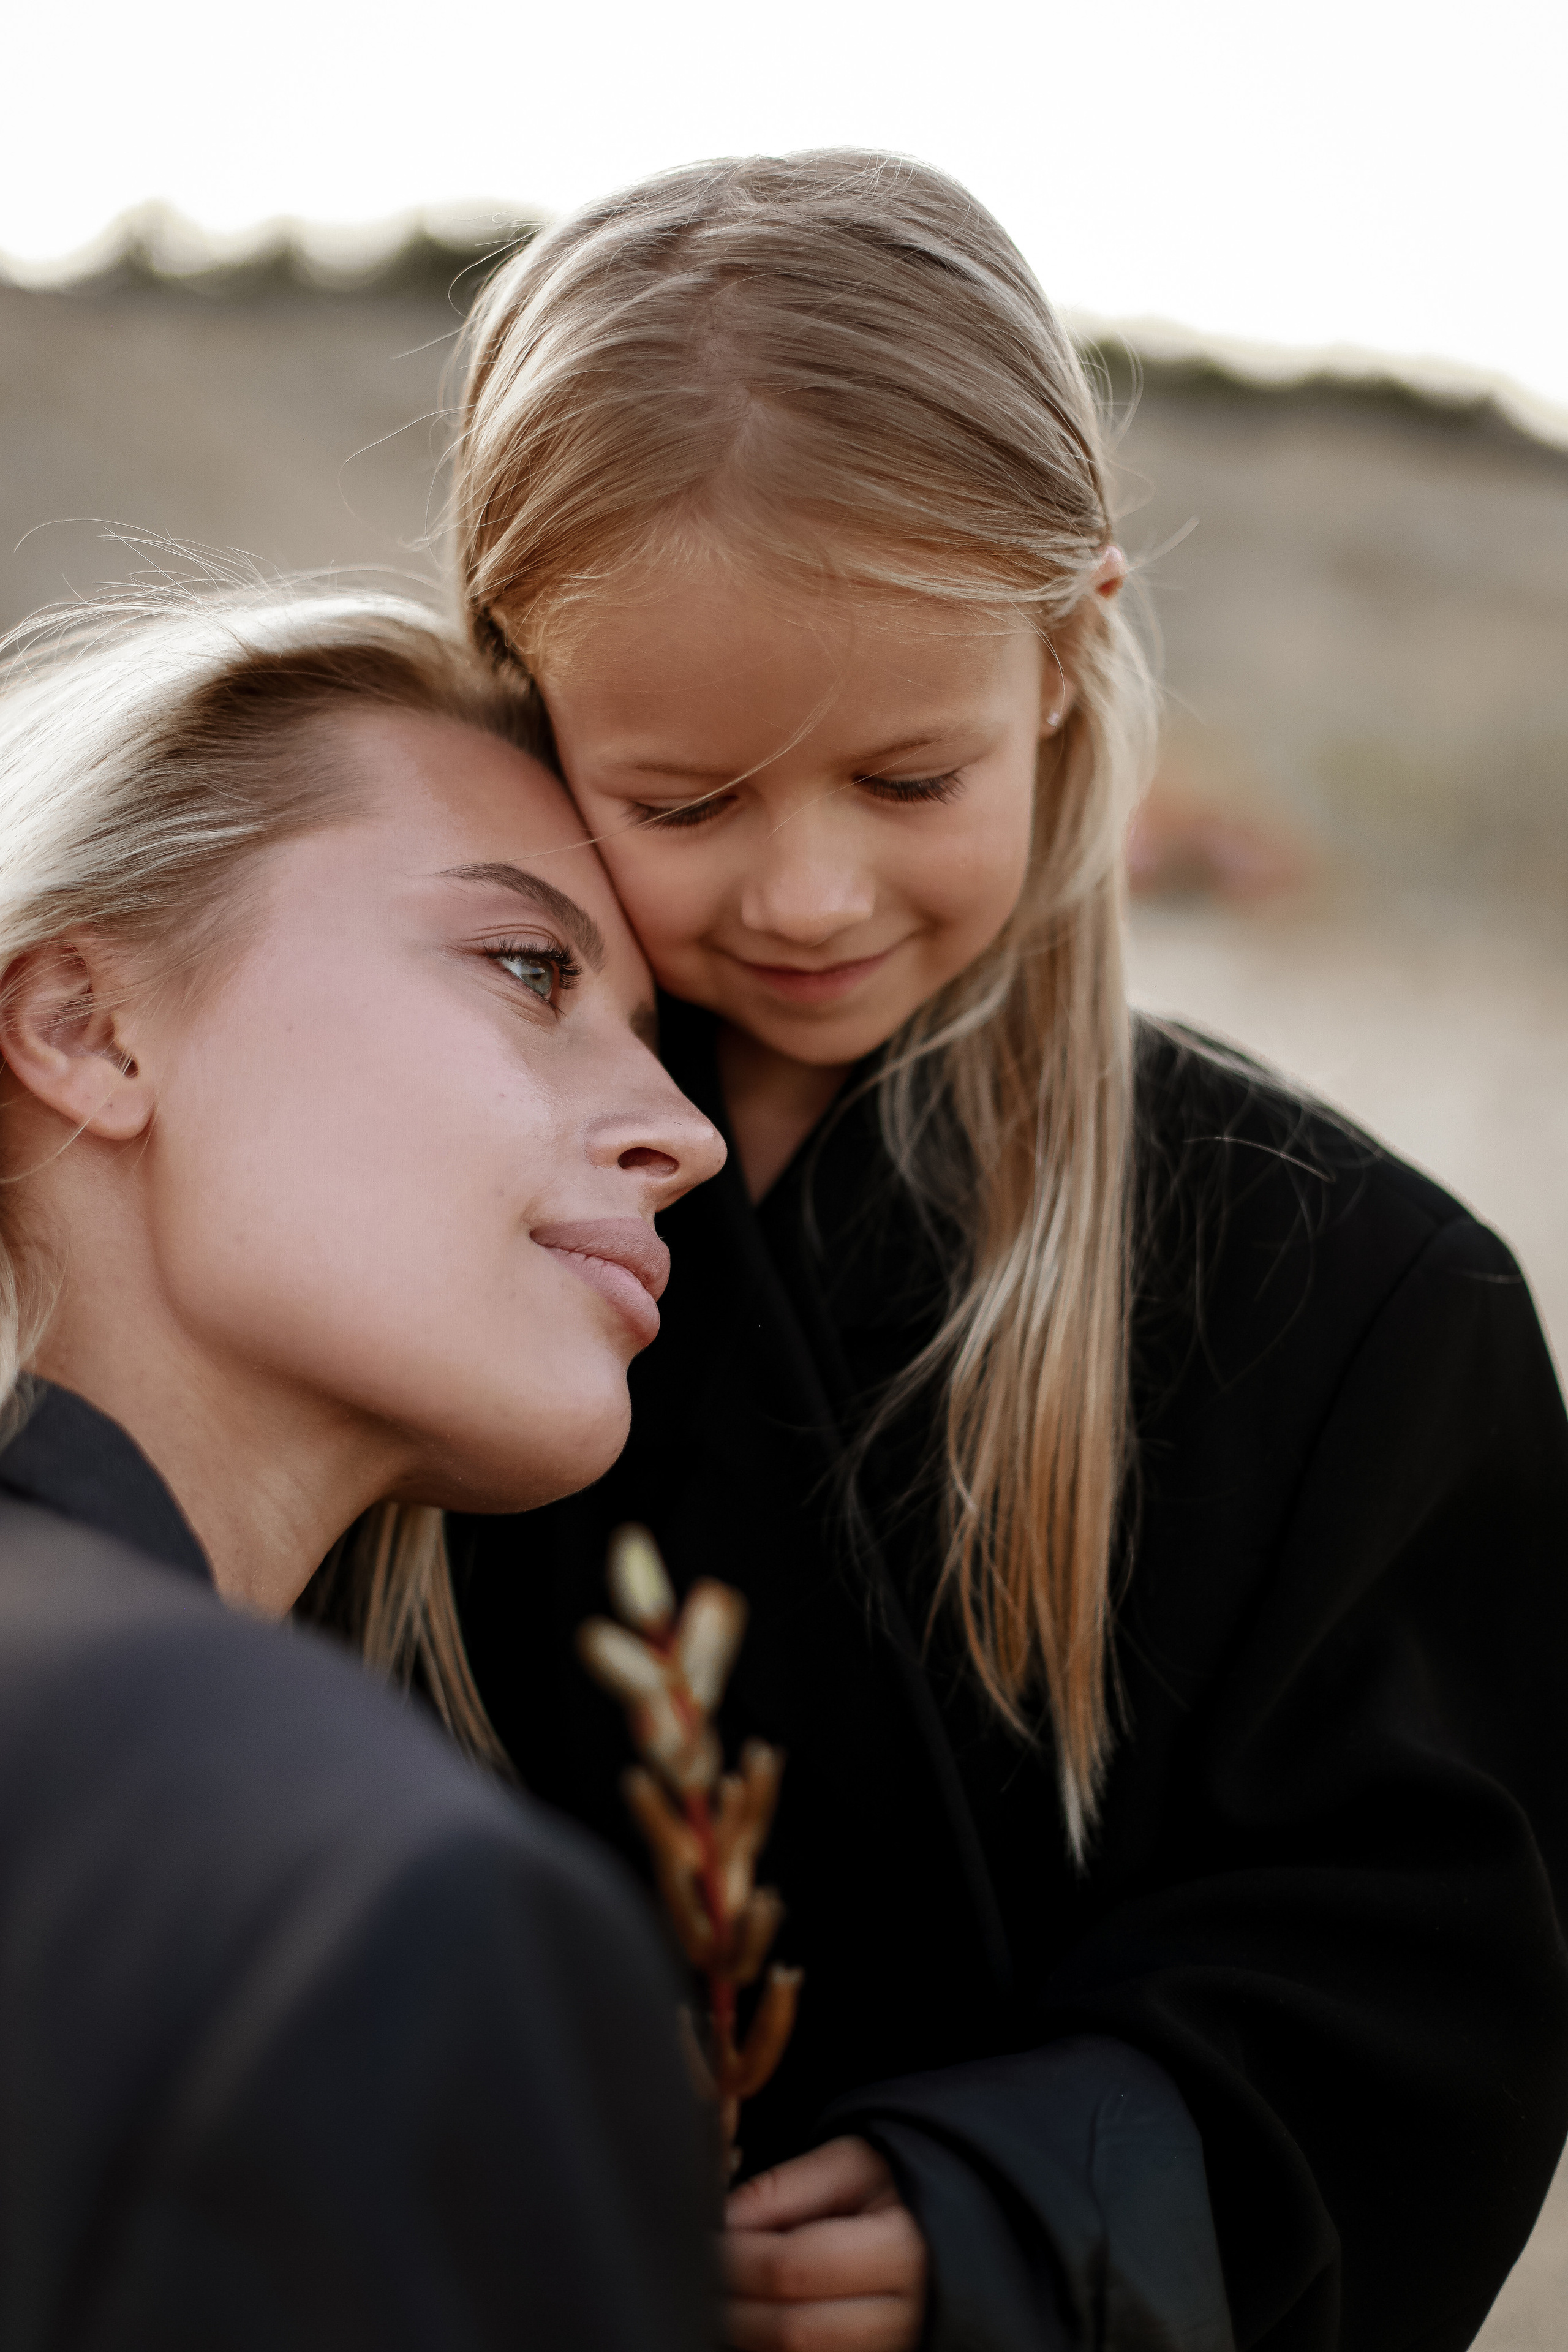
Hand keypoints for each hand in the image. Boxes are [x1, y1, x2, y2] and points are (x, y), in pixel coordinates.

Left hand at [722, 2134, 927, 2350]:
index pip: (794, 2267)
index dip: (737, 2259)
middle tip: (701, 2277)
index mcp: (898, 2250)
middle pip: (792, 2331)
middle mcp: (901, 2318)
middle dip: (732, 2306)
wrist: (931, 2240)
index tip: (706, 2241)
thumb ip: (784, 2188)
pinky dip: (765, 2348)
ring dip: (745, 2336)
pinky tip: (751, 2321)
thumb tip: (724, 2220)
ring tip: (723, 2298)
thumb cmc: (886, 2196)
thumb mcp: (847, 2167)